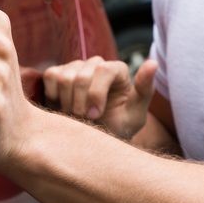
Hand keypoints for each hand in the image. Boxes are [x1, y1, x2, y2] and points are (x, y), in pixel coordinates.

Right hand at [43, 57, 157, 140]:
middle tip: (84, 121)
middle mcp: (97, 63)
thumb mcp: (135, 114)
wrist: (96, 139)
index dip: (95, 93)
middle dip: (79, 103)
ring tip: (75, 118)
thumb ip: (145, 89)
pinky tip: (62, 109)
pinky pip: (50, 77)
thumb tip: (153, 63)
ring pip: (64, 77)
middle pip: (81, 75)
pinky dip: (53, 96)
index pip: (102, 70)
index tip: (95, 116)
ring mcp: (76, 66)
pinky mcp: (58, 72)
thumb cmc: (119, 127)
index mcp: (118, 70)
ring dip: (67, 102)